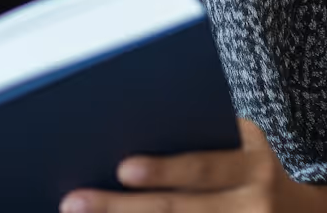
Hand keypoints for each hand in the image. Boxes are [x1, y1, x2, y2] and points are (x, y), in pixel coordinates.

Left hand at [58, 119, 326, 212]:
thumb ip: (204, 136)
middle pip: (180, 212)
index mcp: (253, 166)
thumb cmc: (253, 166)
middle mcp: (253, 207)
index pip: (203, 167)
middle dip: (121, 209)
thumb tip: (130, 123)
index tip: (122, 167)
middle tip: (74, 203)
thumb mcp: (245, 144)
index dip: (163, 169)